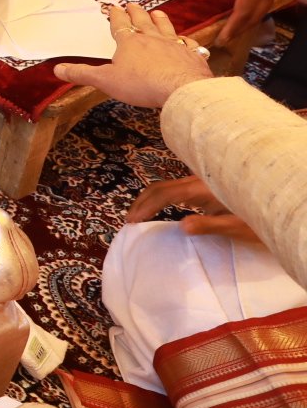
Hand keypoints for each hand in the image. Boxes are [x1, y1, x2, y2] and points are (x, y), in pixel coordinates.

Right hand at [54, 2, 211, 108]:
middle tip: (132, 4)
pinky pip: (188, 44)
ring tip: (157, 12)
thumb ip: (82, 74)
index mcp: (130, 42)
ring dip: (160, 19)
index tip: (113, 7)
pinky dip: (184, 40)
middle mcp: (152, 38)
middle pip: (142, 21)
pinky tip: (185, 40)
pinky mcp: (191, 55)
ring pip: (165, 27)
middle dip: (136, 12)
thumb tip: (58, 69)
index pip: (120, 24)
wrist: (181, 88)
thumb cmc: (142, 84)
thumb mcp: (105, 80)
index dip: (115, 15)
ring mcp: (174, 45)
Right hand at [126, 174, 260, 243]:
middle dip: (142, 201)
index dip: (146, 207)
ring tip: (140, 214)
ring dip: (150, 198)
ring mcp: (202, 181)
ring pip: (168, 185)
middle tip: (129, 219)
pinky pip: (177, 188)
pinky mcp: (206, 186)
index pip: (164, 194)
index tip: (132, 221)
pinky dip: (162, 197)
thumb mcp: (236, 227)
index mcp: (202, 189)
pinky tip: (162, 207)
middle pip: (161, 186)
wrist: (277, 206)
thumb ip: (208, 225)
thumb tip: (181, 226)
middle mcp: (198, 181)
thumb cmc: (258, 220)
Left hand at [201, 0, 306, 41]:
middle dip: (238, 32)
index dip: (230, 30)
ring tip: (234, 32)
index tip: (220, 41)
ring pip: (261, 14)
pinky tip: (249, 13)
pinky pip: (266, 6)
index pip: (240, 15)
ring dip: (247, 25)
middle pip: (252, 19)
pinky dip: (256, 15)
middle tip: (224, 42)